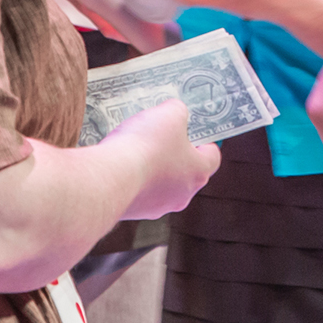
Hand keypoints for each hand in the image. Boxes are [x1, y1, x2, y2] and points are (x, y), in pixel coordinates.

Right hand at [100, 98, 221, 219]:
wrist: (110, 177)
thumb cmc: (146, 147)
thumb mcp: (169, 114)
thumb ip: (178, 111)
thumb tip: (176, 113)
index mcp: (198, 173)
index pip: (212, 157)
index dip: (204, 140)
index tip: (194, 130)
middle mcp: (182, 195)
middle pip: (185, 171)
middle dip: (173, 153)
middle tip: (160, 136)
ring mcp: (157, 206)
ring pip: (159, 183)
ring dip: (151, 167)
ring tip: (135, 148)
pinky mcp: (133, 211)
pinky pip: (137, 191)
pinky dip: (131, 178)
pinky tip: (120, 163)